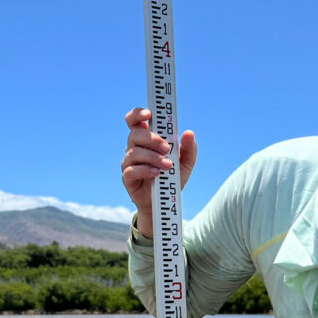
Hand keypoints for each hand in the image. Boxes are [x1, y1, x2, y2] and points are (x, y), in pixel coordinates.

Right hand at [121, 108, 196, 238]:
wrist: (165, 203)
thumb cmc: (172, 178)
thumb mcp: (186, 163)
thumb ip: (189, 148)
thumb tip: (189, 133)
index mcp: (146, 139)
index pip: (135, 120)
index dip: (138, 114)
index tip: (149, 114)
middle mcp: (134, 148)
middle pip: (135, 134)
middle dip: (152, 139)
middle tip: (167, 148)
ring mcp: (129, 162)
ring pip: (134, 152)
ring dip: (152, 157)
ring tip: (167, 166)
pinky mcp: (127, 178)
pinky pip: (131, 170)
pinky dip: (145, 170)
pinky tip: (157, 173)